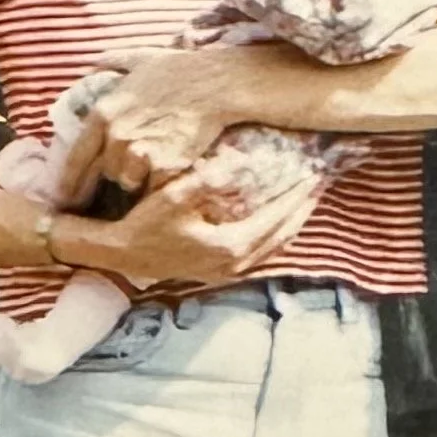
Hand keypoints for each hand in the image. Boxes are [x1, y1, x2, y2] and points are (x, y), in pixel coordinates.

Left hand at [53, 50, 240, 201]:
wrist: (216, 84)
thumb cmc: (179, 70)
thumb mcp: (139, 58)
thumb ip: (112, 62)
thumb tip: (95, 62)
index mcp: (103, 113)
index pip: (75, 158)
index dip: (67, 182)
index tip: (63, 199)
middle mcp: (116, 136)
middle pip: (103, 173)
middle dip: (106, 181)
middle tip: (108, 190)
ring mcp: (140, 153)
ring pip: (128, 182)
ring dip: (136, 178)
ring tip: (150, 168)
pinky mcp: (165, 167)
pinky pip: (154, 186)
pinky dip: (160, 183)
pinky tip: (169, 171)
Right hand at [86, 163, 323, 290]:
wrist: (118, 253)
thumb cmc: (142, 223)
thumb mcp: (174, 196)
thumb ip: (208, 180)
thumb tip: (238, 164)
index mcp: (230, 247)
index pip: (277, 219)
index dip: (297, 196)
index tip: (315, 175)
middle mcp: (234, 264)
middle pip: (283, 235)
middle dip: (302, 208)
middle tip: (318, 183)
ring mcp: (227, 271)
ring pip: (273, 247)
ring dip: (291, 222)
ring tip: (304, 198)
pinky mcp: (218, 272)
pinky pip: (259, 252)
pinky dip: (273, 234)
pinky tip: (276, 219)